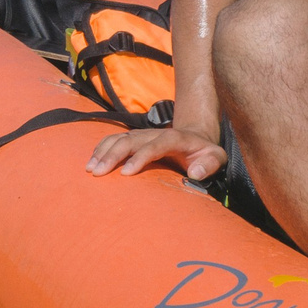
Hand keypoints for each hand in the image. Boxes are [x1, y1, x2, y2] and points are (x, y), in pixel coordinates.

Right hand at [86, 126, 226, 181]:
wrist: (196, 137)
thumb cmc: (205, 153)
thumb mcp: (216, 158)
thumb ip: (210, 164)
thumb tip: (196, 173)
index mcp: (175, 138)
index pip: (154, 145)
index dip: (139, 157)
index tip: (125, 173)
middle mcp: (155, 134)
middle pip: (130, 140)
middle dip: (113, 155)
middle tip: (98, 173)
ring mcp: (143, 134)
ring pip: (119, 138)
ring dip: (103, 152)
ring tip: (90, 168)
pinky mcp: (135, 138)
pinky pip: (114, 139)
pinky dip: (101, 148)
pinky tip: (91, 161)